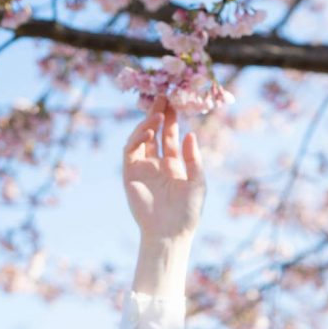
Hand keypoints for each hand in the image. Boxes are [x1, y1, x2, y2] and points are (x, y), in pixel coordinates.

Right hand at [123, 95, 205, 243]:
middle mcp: (156, 163)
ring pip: (141, 138)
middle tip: (163, 96)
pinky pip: (131, 150)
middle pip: (155, 133)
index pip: (170, 136)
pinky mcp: (130, 174)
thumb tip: (189, 134)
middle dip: (158, 115)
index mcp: (173, 165)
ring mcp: (142, 168)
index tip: (175, 102)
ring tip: (159, 113)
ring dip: (148, 124)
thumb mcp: (197, 182)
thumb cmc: (188, 211)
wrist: (170, 232)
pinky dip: (138, 137)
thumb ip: (193, 159)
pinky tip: (149, 129)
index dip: (172, 120)